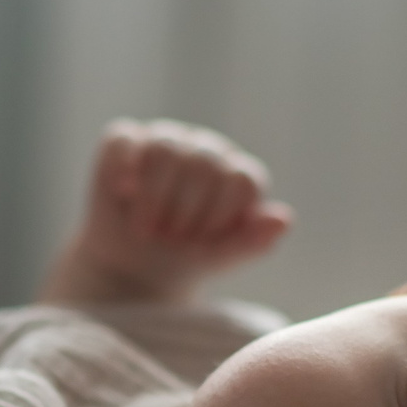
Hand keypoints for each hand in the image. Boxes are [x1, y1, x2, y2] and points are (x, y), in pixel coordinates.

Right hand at [44, 120, 292, 303]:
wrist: (134, 268)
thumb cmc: (186, 259)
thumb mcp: (221, 259)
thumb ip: (253, 241)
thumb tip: (283, 219)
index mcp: (237, 175)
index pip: (240, 179)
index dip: (219, 214)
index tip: (202, 241)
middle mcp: (206, 150)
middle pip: (204, 162)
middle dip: (184, 210)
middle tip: (170, 239)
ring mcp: (167, 141)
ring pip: (165, 147)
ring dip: (154, 197)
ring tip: (146, 228)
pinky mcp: (125, 141)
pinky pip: (123, 138)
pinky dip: (122, 168)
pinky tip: (124, 194)